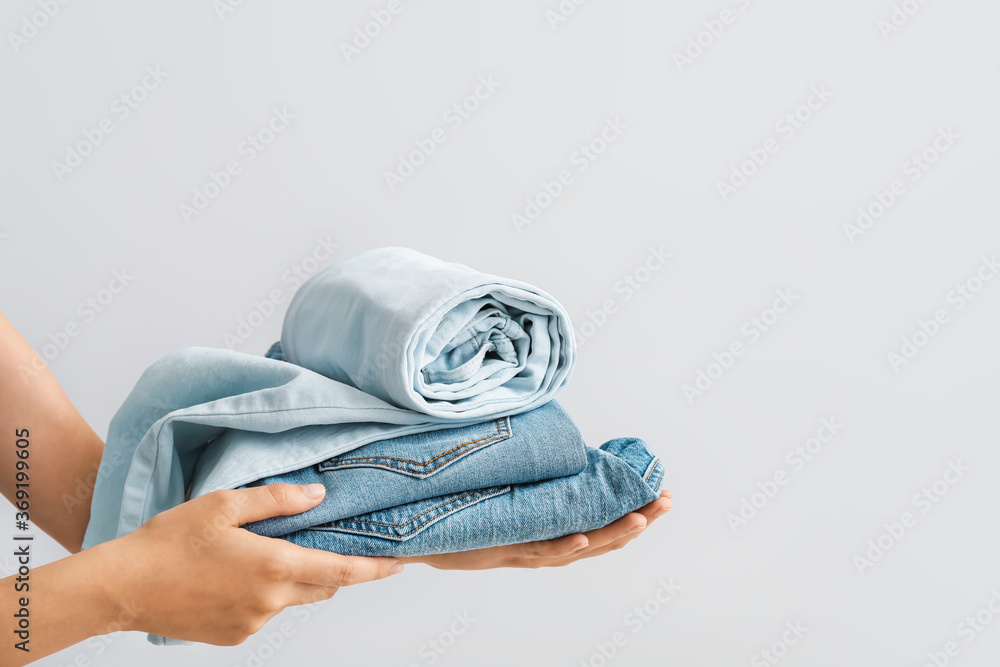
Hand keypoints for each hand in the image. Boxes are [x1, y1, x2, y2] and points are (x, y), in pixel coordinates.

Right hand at [96, 483, 403, 644]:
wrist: (122, 587)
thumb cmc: (170, 540)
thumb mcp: (225, 504)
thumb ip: (277, 500)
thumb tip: (318, 495)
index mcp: (274, 567)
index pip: (342, 572)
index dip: (376, 569)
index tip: (401, 565)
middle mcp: (270, 601)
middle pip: (323, 587)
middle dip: (334, 569)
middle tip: (333, 545)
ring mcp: (252, 624)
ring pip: (293, 600)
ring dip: (296, 580)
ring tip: (272, 554)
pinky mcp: (234, 637)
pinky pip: (266, 614)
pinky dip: (267, 595)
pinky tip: (240, 576)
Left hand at [398, 490, 672, 569]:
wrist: (422, 531)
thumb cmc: (468, 507)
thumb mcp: (511, 486)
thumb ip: (538, 469)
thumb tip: (559, 435)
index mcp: (552, 527)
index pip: (604, 521)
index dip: (636, 509)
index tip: (663, 492)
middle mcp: (547, 542)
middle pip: (604, 537)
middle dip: (638, 520)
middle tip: (665, 501)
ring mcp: (528, 549)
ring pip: (581, 546)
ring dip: (613, 534)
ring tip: (640, 518)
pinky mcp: (504, 549)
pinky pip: (539, 550)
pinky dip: (564, 546)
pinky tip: (583, 536)